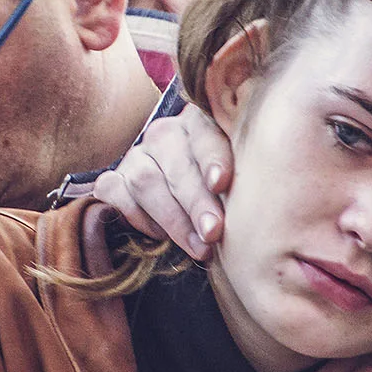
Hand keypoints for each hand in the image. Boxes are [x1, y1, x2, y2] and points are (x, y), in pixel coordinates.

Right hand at [90, 104, 233, 258]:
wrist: (180, 196)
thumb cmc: (219, 191)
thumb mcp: (235, 180)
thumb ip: (242, 184)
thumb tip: (258, 211)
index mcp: (199, 125)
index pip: (204, 136)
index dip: (212, 159)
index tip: (221, 183)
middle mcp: (164, 134)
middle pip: (176, 165)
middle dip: (196, 202)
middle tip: (213, 232)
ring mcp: (136, 156)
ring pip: (146, 181)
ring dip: (173, 219)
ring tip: (198, 247)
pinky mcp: (114, 179)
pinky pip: (115, 194)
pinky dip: (136, 217)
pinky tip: (159, 236)